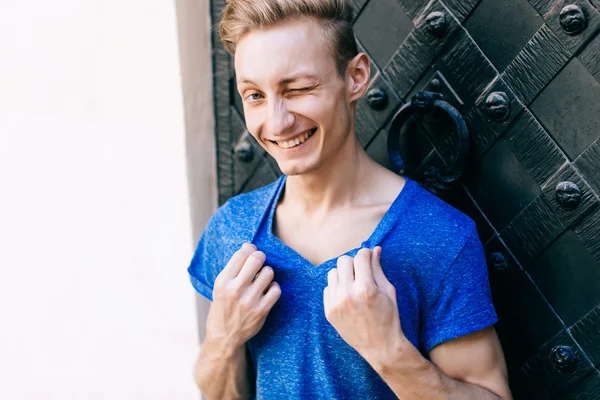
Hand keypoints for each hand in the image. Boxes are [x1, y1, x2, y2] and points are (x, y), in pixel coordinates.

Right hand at [205, 243, 280, 351]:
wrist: (224, 337)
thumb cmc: (223, 307)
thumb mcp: (220, 287)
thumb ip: (233, 269)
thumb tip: (248, 246)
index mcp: (222, 282)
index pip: (241, 255)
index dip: (249, 248)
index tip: (251, 250)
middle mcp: (235, 290)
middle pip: (256, 260)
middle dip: (260, 257)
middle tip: (260, 260)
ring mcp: (249, 301)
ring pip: (268, 273)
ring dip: (267, 273)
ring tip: (262, 279)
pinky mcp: (261, 311)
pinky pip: (276, 290)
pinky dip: (274, 288)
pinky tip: (267, 291)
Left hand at [323, 247, 404, 363]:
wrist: (379, 346)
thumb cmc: (388, 318)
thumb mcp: (388, 291)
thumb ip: (378, 268)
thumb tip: (375, 249)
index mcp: (365, 288)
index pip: (360, 257)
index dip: (366, 253)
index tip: (369, 256)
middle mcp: (347, 294)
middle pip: (343, 261)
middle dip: (354, 263)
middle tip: (361, 272)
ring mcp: (335, 303)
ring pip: (332, 272)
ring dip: (343, 274)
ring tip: (354, 284)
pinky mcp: (328, 311)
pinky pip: (327, 288)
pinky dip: (337, 288)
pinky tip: (348, 297)